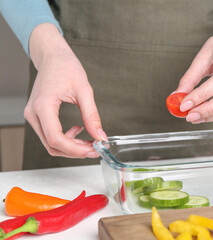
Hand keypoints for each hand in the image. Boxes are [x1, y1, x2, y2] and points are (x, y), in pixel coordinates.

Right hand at [24, 23, 106, 157]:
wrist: (53, 57)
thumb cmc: (66, 67)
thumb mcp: (84, 90)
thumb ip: (92, 115)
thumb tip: (100, 136)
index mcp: (43, 106)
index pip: (56, 138)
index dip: (75, 149)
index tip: (93, 149)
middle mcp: (33, 114)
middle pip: (52, 145)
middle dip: (75, 151)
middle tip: (95, 148)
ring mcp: (33, 116)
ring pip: (50, 144)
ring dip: (71, 147)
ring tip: (89, 140)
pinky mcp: (37, 116)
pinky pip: (49, 135)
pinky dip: (65, 139)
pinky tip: (78, 129)